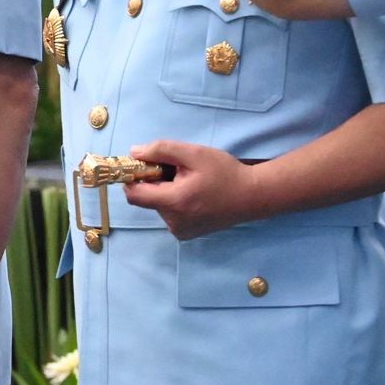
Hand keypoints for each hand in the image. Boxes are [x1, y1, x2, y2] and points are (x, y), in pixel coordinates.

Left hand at [123, 139, 259, 239]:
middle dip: (154, 181)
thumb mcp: (193, 153)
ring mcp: (180, 231)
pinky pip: (169, 213)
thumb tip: (134, 152)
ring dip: (165, 190)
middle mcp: (173, 222)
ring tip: (189, 181)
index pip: (133, 194)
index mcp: (173, 203)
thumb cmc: (224, 172)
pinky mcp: (187, 233)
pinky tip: (193, 193)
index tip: (143, 164)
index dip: (132, 178)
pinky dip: (174, 201)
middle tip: (176, 169)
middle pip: (146, 198)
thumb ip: (161, 150)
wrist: (253, 196)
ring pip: (158, 205)